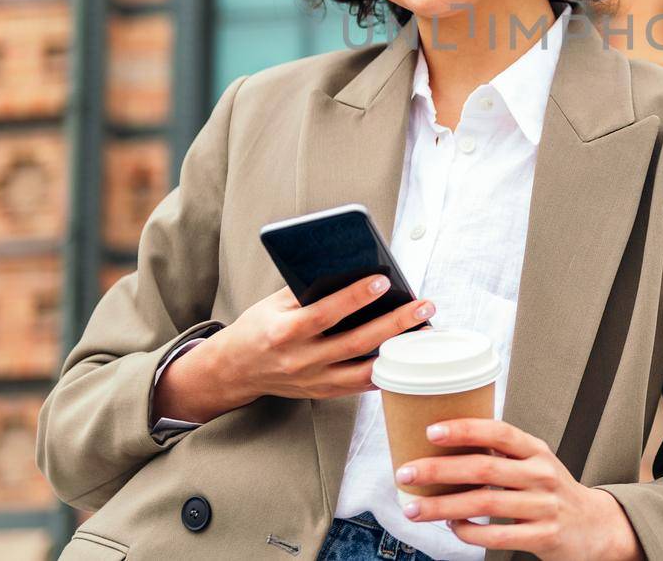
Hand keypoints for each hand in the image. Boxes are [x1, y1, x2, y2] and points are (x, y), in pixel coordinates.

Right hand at [153, 276, 433, 422]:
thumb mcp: (273, 304)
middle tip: (423, 305)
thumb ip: (307, 290)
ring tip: (426, 331)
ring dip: (399, 351)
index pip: (325, 313)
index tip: (383, 280)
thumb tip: (348, 270)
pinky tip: (408, 355)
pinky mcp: (324, 392)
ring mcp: (314, 381)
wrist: (236, 370)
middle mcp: (301, 360)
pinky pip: (362, 385)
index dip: (354, 297)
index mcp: (285, 332)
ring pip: (365, 369)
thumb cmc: (258, 328)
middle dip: (394, 324)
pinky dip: (387, 371)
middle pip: (356, 342)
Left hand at [395, 419, 642, 560]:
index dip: (465, 429)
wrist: (594, 528)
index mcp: (536, 450)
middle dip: (439, 471)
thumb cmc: (551, 491)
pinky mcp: (543, 537)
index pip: (499, 432)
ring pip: (484, 504)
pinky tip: (452, 527)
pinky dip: (469, 533)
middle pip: (484, 469)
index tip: (431, 431)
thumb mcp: (535, 462)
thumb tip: (445, 443)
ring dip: (443, 507)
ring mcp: (543, 507)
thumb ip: (501, 453)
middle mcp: (541, 474)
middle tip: (405, 473)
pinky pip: (497, 536)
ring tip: (414, 508)